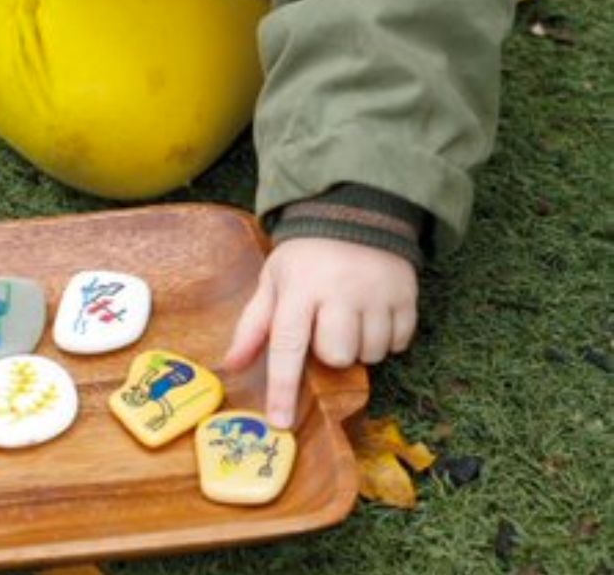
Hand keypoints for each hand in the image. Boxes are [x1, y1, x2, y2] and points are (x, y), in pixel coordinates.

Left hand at [223, 237, 417, 428]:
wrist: (353, 215)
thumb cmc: (306, 257)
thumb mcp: (274, 281)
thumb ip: (254, 324)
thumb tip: (232, 365)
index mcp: (299, 288)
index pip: (287, 344)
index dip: (283, 387)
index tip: (280, 423)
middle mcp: (339, 291)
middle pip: (336, 355)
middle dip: (330, 350)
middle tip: (326, 324)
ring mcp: (376, 293)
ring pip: (371, 354)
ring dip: (359, 345)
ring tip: (351, 315)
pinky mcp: (406, 295)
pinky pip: (399, 343)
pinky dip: (386, 337)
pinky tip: (373, 312)